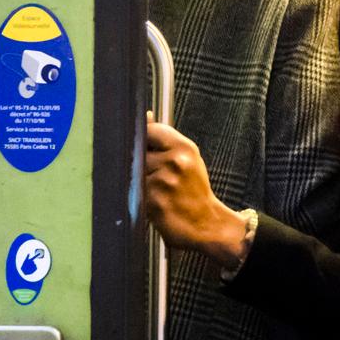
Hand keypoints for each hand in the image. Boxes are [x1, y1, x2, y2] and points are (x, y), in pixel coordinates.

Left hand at [144, 116, 250, 269]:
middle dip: (140, 163)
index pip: (150, 130)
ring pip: (133, 172)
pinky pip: (134, 192)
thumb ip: (164, 139)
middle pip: (137, 152)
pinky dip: (138, 196)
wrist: (206, 223)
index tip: (146, 149)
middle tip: (154, 175)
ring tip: (155, 189)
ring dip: (138, 181)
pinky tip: (153, 200)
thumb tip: (146, 116)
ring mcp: (163, 182)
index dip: (144, 140)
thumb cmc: (194, 190)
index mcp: (184, 148)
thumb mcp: (187, 158)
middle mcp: (175, 162)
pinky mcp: (152, 201)